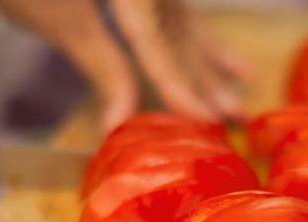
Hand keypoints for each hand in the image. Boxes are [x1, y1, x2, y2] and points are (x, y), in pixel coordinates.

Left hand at [0, 0, 250, 130]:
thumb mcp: (64, 22)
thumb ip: (102, 68)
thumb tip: (122, 123)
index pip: (159, 40)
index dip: (180, 83)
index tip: (201, 120)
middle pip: (182, 31)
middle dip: (206, 77)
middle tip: (236, 117)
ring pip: (187, 21)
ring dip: (212, 59)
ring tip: (244, 86)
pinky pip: (178, 12)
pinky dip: (196, 37)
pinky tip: (220, 52)